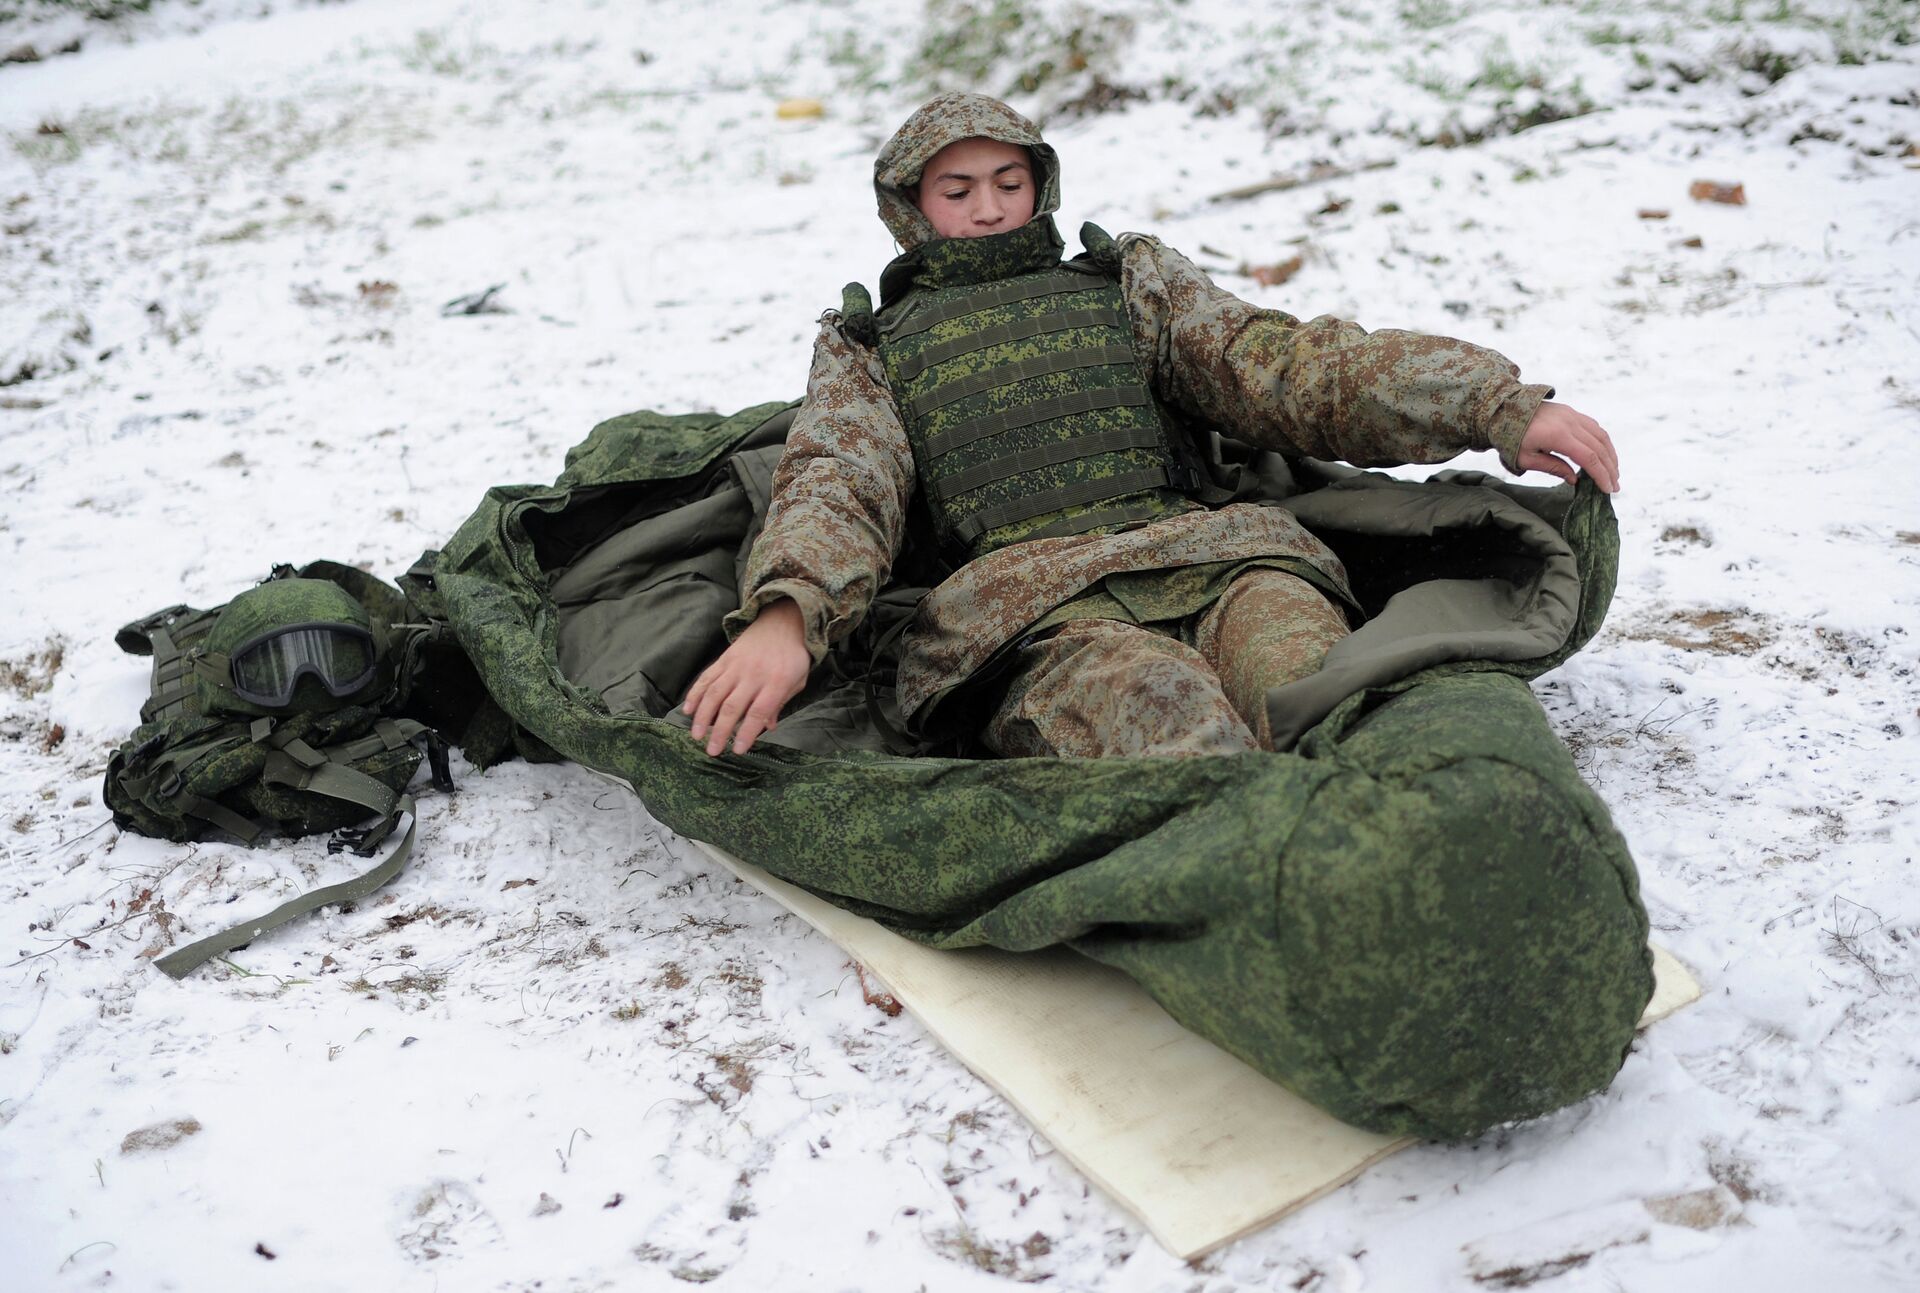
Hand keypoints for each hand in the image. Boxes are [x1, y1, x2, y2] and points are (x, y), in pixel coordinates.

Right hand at [682, 598, 811, 755]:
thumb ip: (781, 703)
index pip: (759, 712)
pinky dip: (695, 694)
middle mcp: (754, 674)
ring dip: (702, 716)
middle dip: (720, 731)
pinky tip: (688, 710)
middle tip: (712, 751)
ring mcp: (736, 665)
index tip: (738, 751)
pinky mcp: (724, 659)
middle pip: (732, 706)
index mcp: (777, 681)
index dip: (747, 732)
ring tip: (695, 735)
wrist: (782, 622)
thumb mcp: (797, 681)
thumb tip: (767, 727)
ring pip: (714, 693)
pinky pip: (706, 678)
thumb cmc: (793, 657)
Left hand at [1517, 401, 1618, 492]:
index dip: (1601, 474)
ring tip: (1613, 473)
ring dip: (1610, 455)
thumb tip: (1575, 480)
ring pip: (1600, 435)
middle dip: (1610, 468)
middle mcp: (1570, 423)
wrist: (1503, 410)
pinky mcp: (1571, 412)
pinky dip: (1603, 442)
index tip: (1608, 489)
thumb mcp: (1526, 459)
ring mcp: (1572, 415)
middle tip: (1615, 486)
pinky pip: (1594, 427)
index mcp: (1558, 436)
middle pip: (1599, 447)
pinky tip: (1604, 454)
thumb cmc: (1510, 438)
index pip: (1589, 457)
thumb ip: (1552, 468)